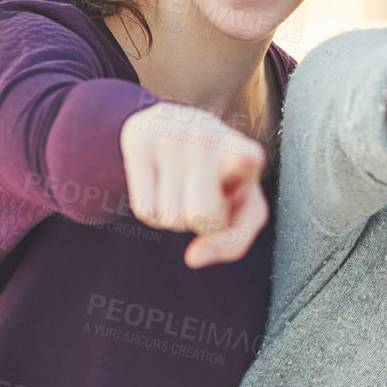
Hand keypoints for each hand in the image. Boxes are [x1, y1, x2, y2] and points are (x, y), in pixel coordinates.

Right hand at [120, 103, 267, 268]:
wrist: (179, 128)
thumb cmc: (222, 179)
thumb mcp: (242, 210)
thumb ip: (232, 242)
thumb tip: (193, 258)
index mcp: (246, 152)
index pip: (245, 158)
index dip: (243, 162)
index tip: (245, 159)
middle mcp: (210, 136)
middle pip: (202, 216)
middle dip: (202, 221)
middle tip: (204, 196)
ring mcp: (172, 135)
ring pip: (169, 217)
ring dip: (176, 216)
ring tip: (184, 185)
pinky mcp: (140, 140)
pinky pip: (144, 209)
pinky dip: (153, 210)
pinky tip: (162, 183)